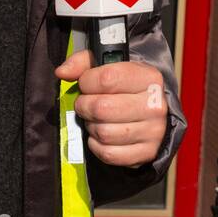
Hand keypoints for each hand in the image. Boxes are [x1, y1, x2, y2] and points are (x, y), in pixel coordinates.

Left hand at [55, 49, 167, 167]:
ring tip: (96, 119)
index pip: (107, 79)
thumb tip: (62, 72)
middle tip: (86, 103)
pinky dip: (97, 145)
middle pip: (102, 108)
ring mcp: (153, 131)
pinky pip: (108, 153)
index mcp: (148, 78)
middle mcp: (154, 105)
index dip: (87, 82)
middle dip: (85, 105)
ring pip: (103, 133)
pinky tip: (101, 135)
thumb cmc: (127, 87)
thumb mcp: (109, 66)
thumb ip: (83, 63)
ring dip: (91, 126)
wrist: (152, 111)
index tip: (86, 83)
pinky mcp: (146, 152)